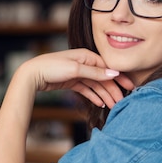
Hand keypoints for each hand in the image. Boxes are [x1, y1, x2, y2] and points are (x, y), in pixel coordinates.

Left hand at [20, 48, 134, 108]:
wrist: (32, 75)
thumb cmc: (52, 67)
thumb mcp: (75, 69)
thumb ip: (95, 73)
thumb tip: (114, 73)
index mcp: (86, 56)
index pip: (107, 68)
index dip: (119, 78)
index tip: (130, 88)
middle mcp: (83, 63)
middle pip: (102, 77)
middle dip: (113, 89)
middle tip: (122, 102)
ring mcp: (77, 73)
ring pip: (95, 85)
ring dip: (104, 95)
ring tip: (113, 106)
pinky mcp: (71, 82)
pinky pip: (86, 89)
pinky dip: (93, 96)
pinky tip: (100, 103)